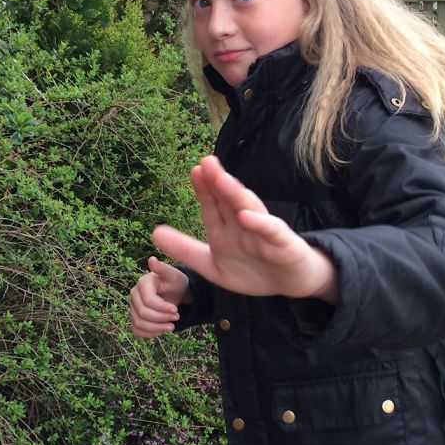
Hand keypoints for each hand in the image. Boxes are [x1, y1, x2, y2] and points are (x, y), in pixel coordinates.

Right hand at [130, 256, 190, 338]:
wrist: (175, 292)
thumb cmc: (175, 281)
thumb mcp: (173, 274)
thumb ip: (163, 268)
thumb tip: (151, 259)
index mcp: (143, 282)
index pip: (148, 301)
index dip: (162, 308)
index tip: (176, 311)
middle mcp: (134, 294)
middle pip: (143, 313)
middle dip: (161, 319)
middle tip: (176, 318)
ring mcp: (133, 307)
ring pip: (138, 323)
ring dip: (156, 328)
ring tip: (171, 327)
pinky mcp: (135, 317)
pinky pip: (136, 330)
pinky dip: (148, 334)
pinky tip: (161, 332)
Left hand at [152, 156, 337, 303]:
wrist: (291, 283)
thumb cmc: (253, 271)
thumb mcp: (212, 265)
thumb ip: (185, 250)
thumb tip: (154, 232)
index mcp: (225, 229)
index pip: (211, 204)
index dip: (203, 188)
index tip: (194, 170)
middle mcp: (243, 224)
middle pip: (229, 199)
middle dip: (218, 181)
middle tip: (206, 162)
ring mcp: (263, 231)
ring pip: (248, 208)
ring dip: (235, 194)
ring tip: (222, 180)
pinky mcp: (282, 243)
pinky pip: (270, 230)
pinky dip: (259, 222)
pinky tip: (245, 215)